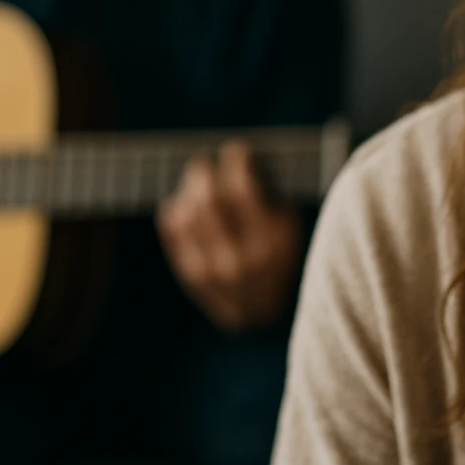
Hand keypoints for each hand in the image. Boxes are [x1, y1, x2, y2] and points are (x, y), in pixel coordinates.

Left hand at [157, 140, 301, 331]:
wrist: (259, 315)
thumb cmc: (279, 259)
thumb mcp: (290, 232)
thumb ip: (271, 199)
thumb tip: (243, 161)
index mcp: (271, 244)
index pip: (245, 190)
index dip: (237, 162)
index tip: (237, 150)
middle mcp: (240, 259)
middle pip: (209, 200)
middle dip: (204, 173)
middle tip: (205, 163)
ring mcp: (212, 270)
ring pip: (187, 213)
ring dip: (188, 190)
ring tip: (196, 183)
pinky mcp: (191, 275)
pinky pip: (174, 231)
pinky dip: (175, 209)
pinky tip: (185, 205)